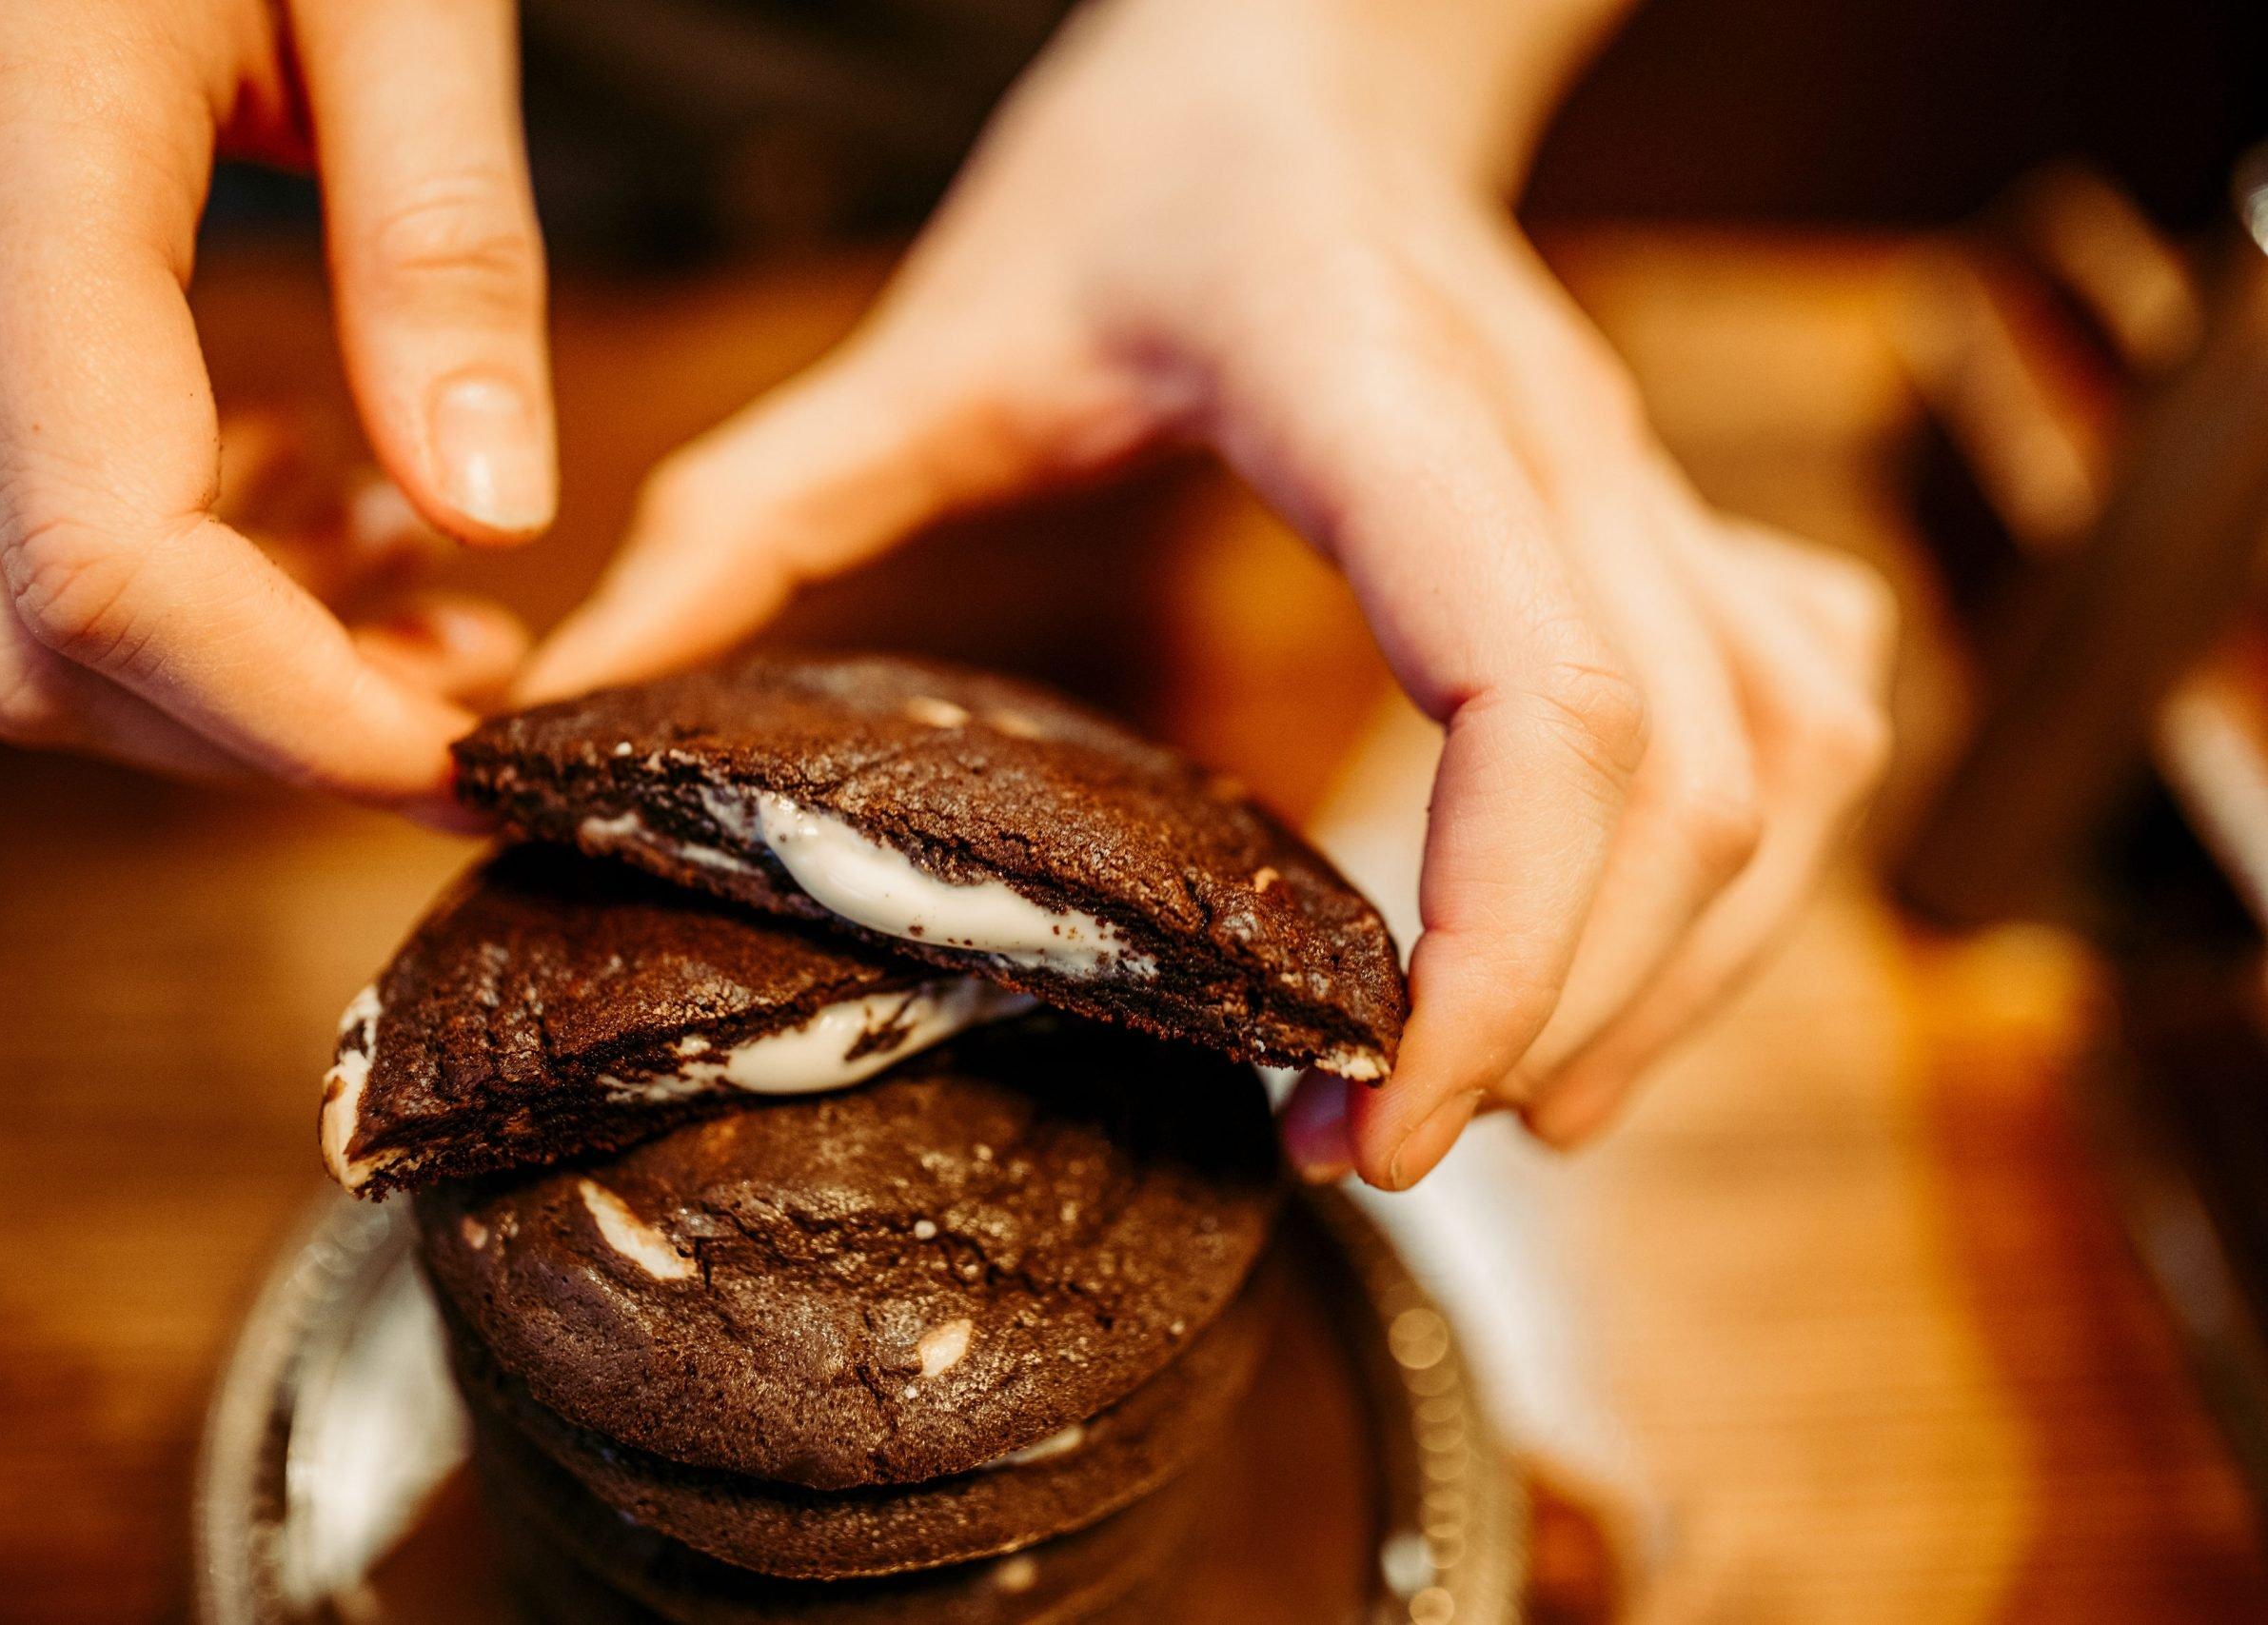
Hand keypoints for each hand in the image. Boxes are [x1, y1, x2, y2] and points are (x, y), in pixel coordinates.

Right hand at [0, 0, 553, 817]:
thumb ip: (442, 245)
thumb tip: (490, 521)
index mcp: (4, 148)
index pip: (105, 556)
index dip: (295, 712)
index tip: (473, 747)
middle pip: (30, 644)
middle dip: (268, 731)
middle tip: (474, 687)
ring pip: (0, 625)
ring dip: (226, 677)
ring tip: (426, 588)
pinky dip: (169, 593)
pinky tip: (315, 505)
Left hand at [523, 0, 1893, 1185]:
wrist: (1325, 38)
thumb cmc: (1146, 162)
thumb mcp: (944, 327)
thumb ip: (762, 511)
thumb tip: (574, 704)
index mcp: (1372, 389)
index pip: (1536, 689)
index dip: (1496, 938)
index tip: (1373, 1103)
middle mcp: (1553, 441)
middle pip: (1683, 777)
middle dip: (1560, 1013)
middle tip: (1385, 1148)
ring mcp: (1638, 476)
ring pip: (1781, 760)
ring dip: (1676, 970)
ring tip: (1514, 1104)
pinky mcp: (1671, 510)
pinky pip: (1805, 710)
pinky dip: (1742, 870)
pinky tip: (1631, 947)